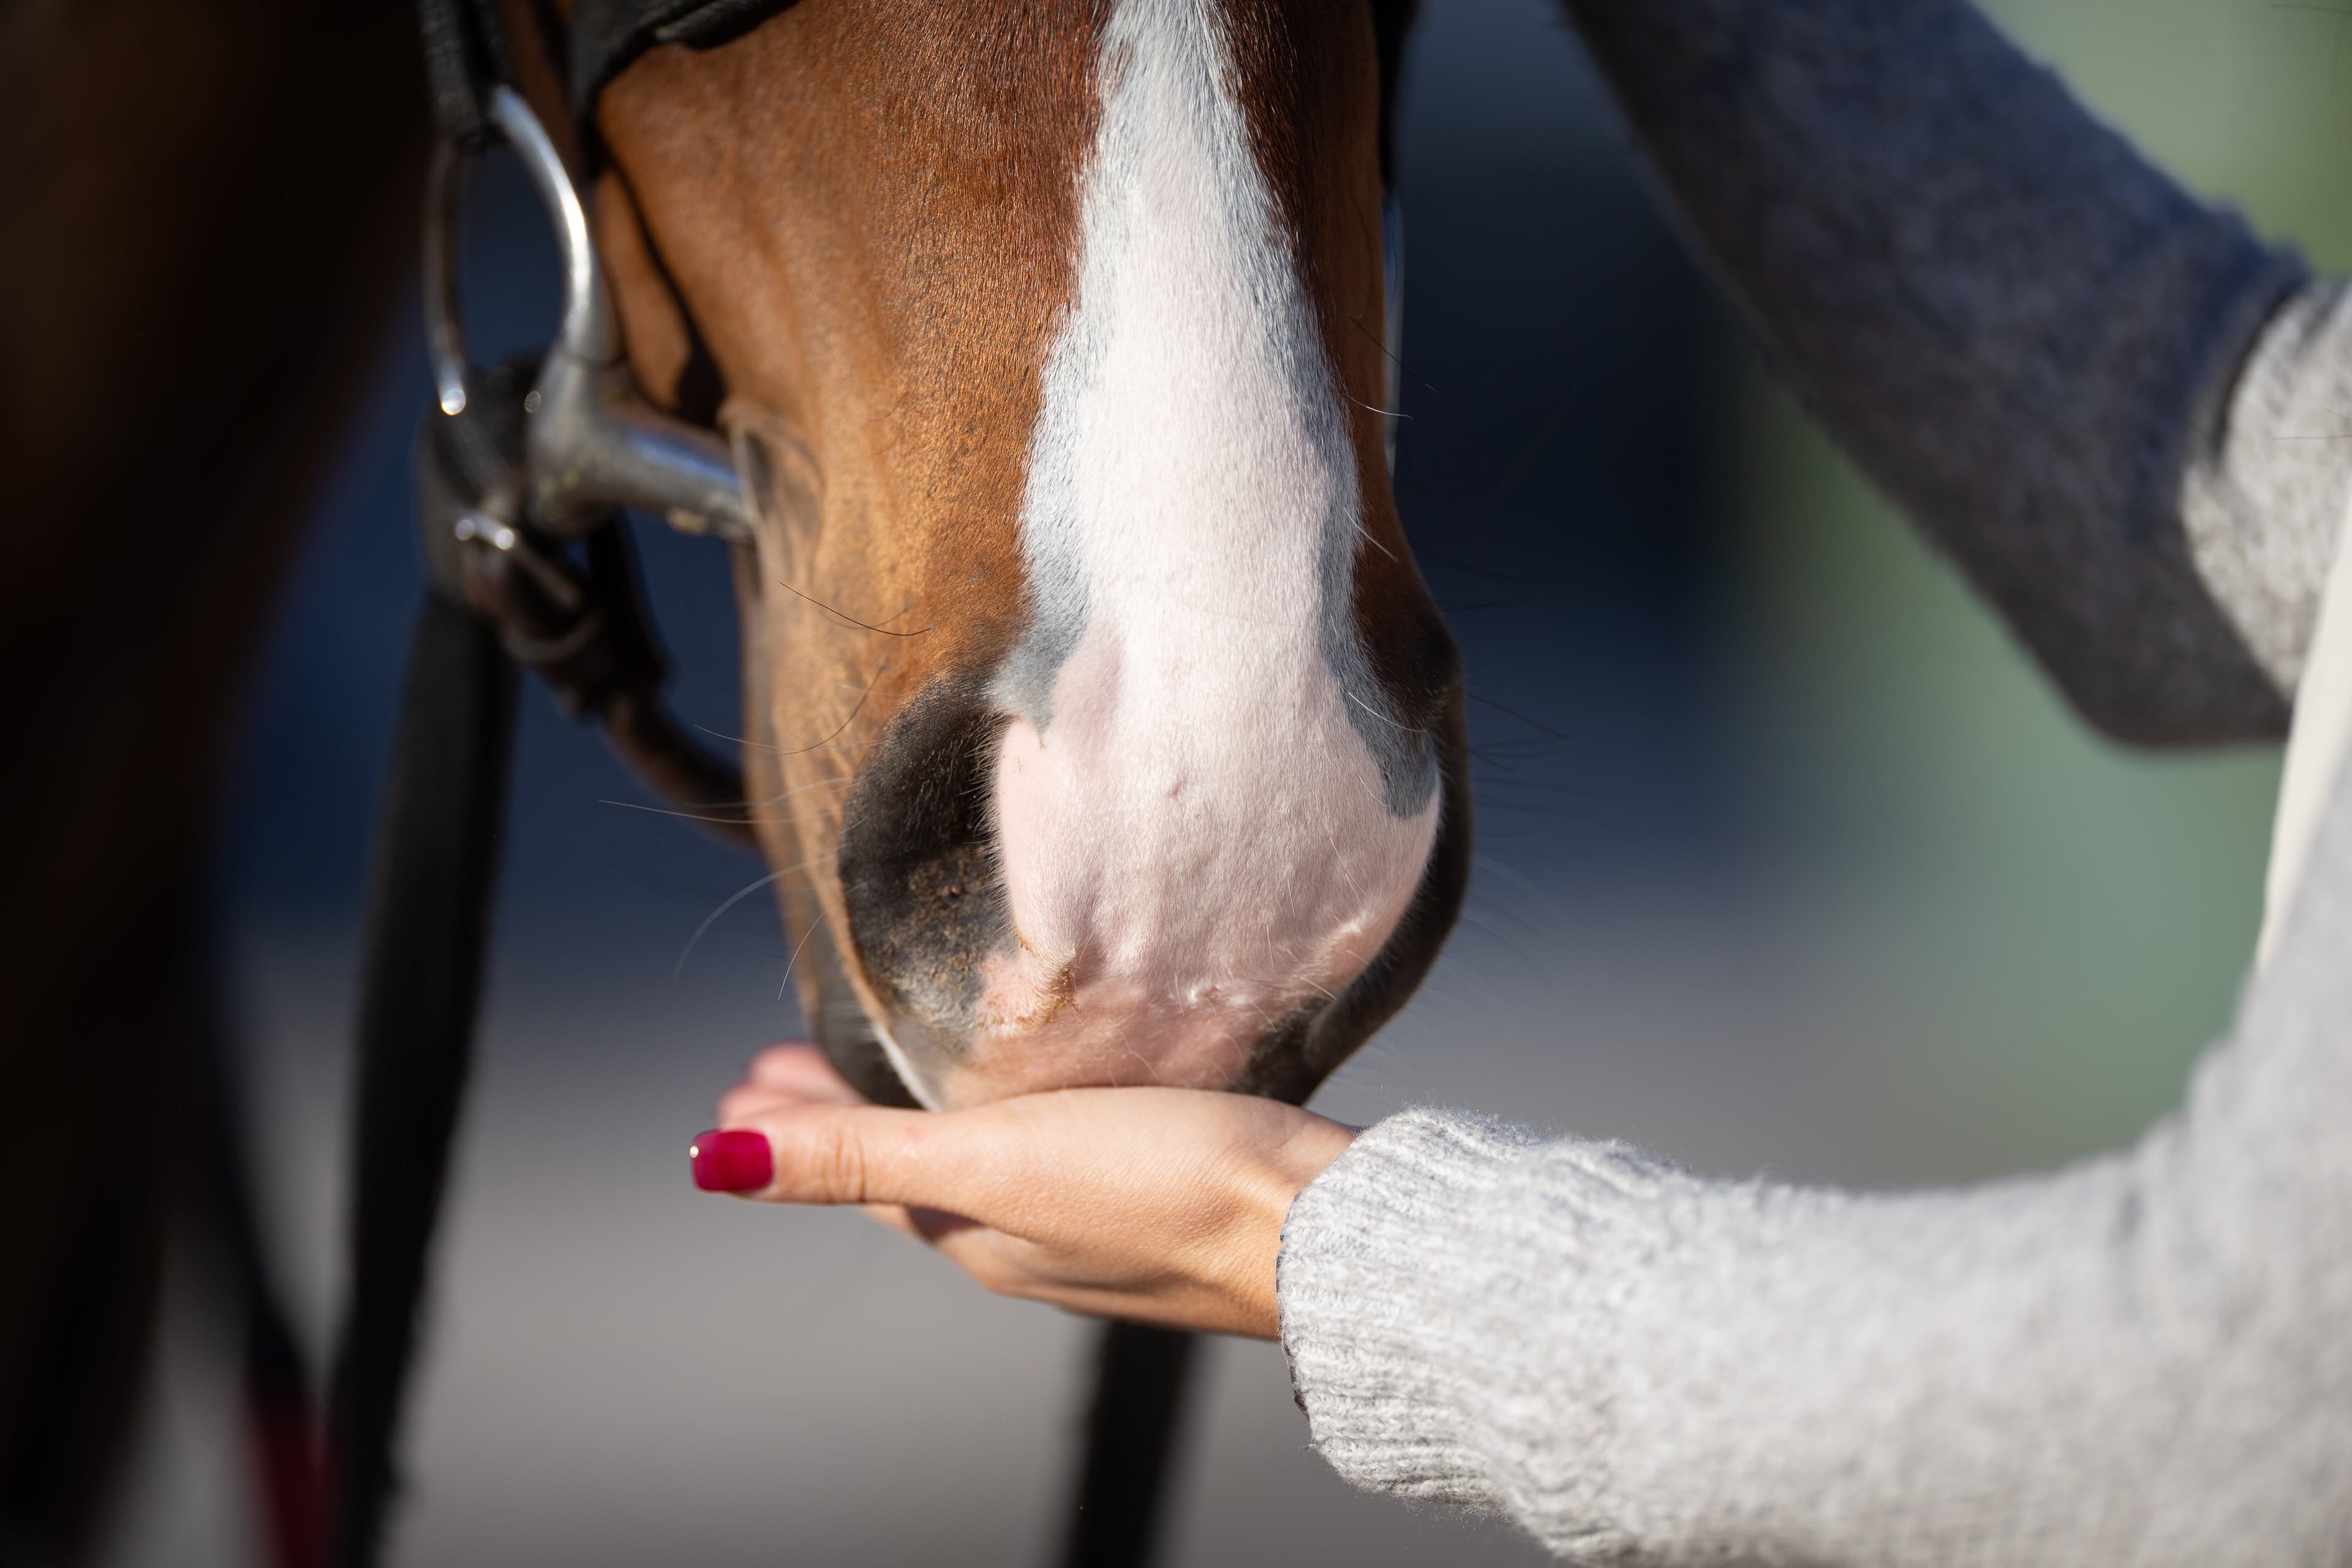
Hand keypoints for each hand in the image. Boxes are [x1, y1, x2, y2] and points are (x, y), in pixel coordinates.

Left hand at [698, 1044, 1358, 1338]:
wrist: (1322, 1229)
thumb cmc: (1165, 1192)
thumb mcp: (990, 1162)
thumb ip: (859, 1157)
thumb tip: (714, 1163)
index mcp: (977, 1233)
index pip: (858, 1172)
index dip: (797, 1128)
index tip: (745, 1079)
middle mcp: (1026, 1237)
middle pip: (909, 1167)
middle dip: (844, 1116)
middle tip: (790, 1068)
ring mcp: (1095, 1218)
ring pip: (980, 1161)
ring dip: (919, 1114)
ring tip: (892, 1067)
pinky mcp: (1160, 1189)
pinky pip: (1051, 1150)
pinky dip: (1006, 1115)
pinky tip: (1040, 1087)